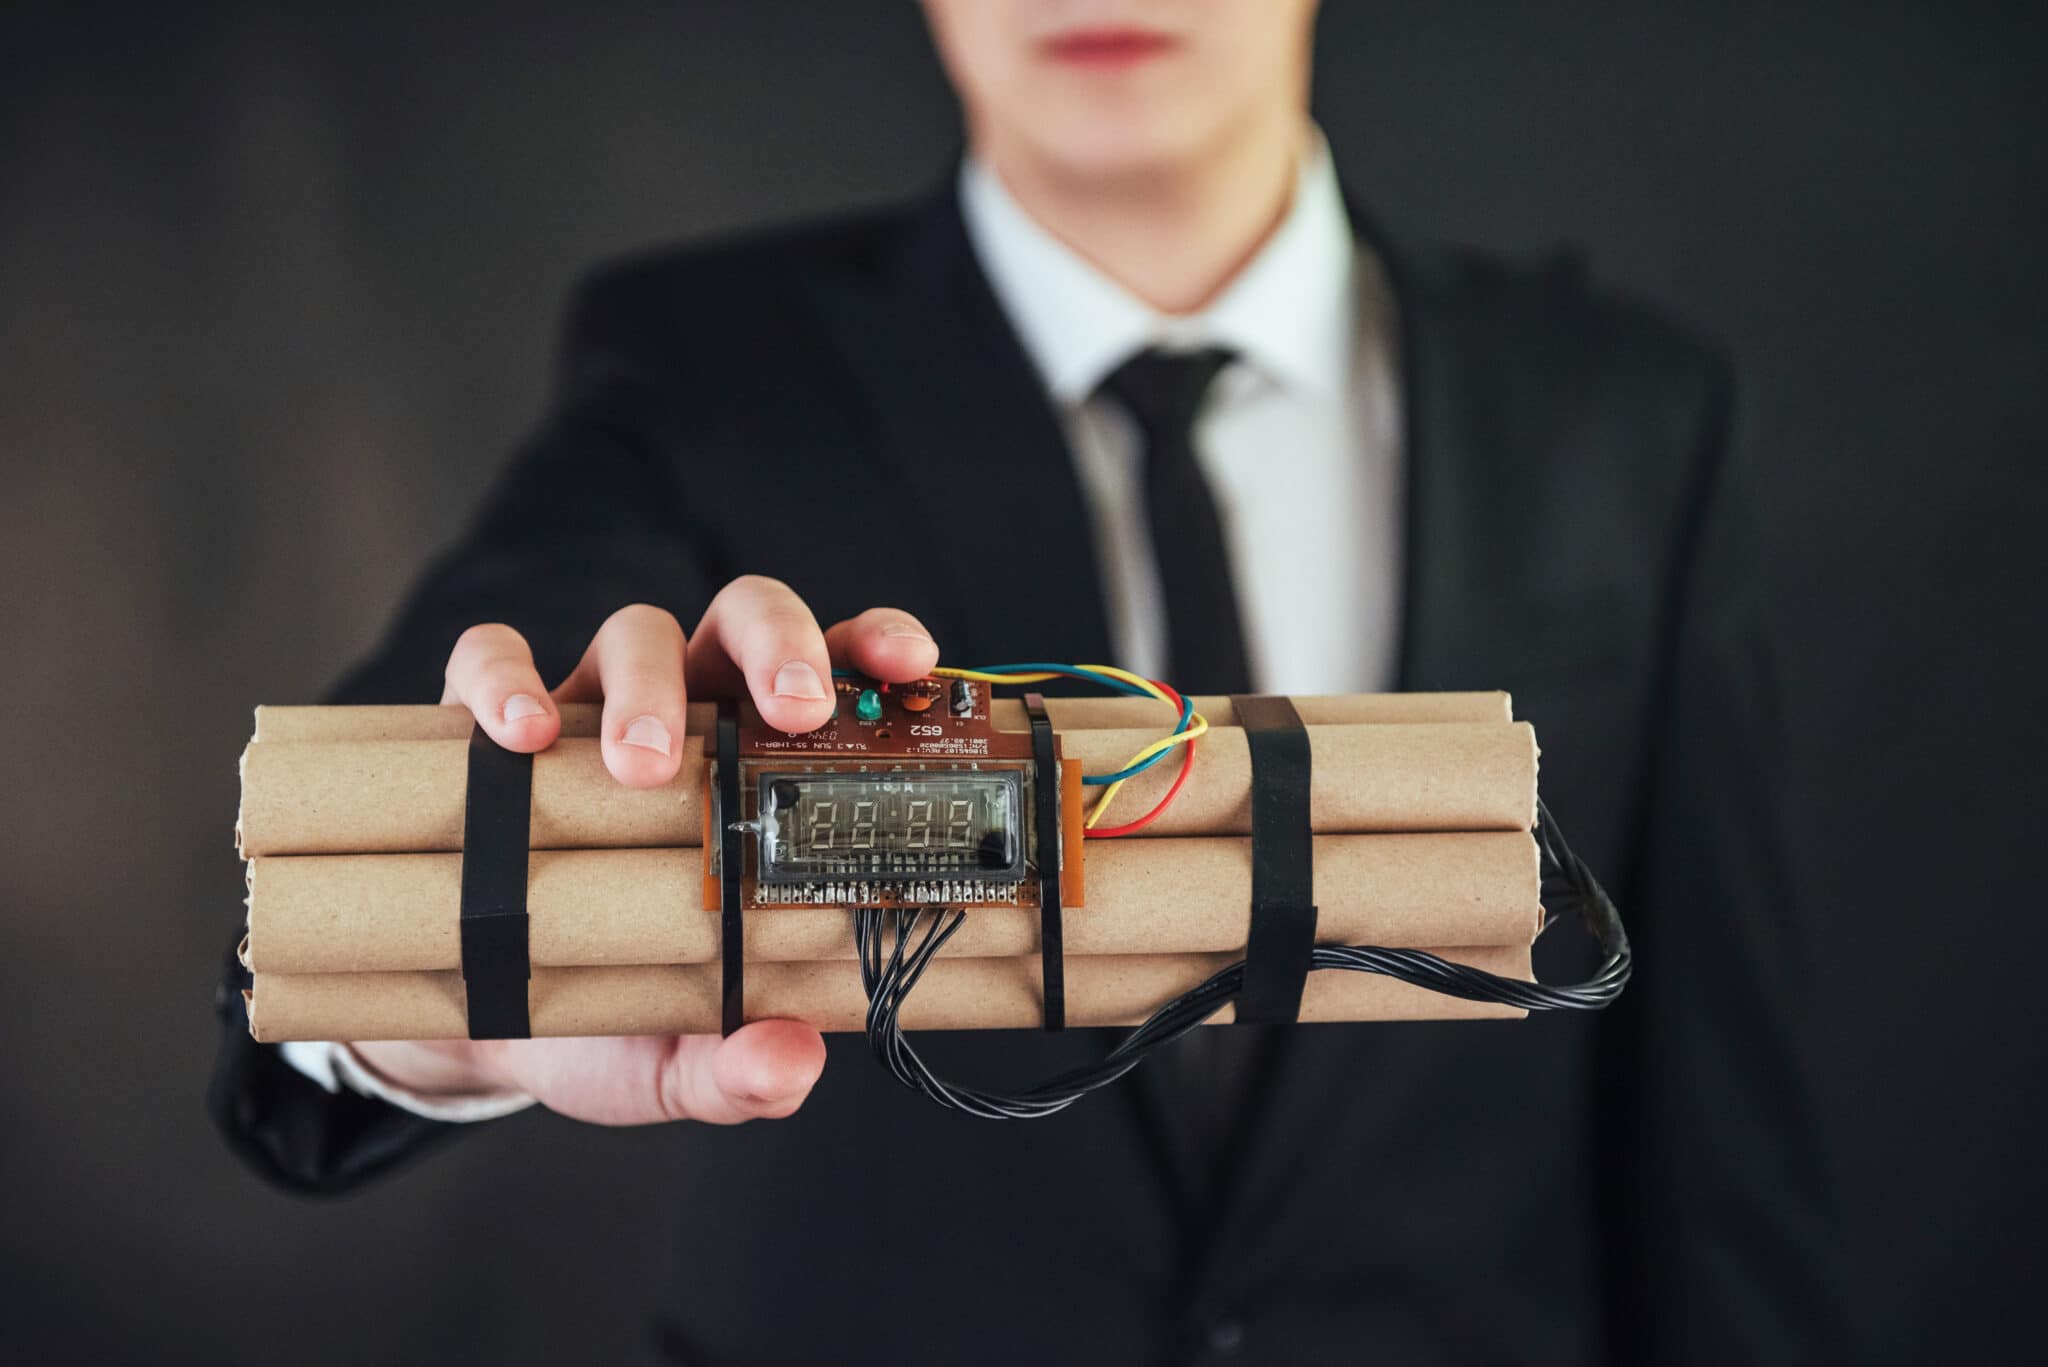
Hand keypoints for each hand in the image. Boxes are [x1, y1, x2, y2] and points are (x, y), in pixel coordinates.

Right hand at [350, 577, 940, 1123]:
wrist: (477, 1029)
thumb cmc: (609, 1022)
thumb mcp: (677, 1062)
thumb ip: (740, 1073)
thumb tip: (793, 1065)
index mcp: (764, 769)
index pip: (840, 675)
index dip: (879, 646)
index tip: (915, 663)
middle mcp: (690, 716)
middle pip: (748, 619)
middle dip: (779, 645)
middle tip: (789, 711)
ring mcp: (590, 708)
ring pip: (636, 630)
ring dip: (649, 685)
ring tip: (639, 766)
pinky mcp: (483, 719)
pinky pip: (487, 657)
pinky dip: (504, 679)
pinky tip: (519, 735)